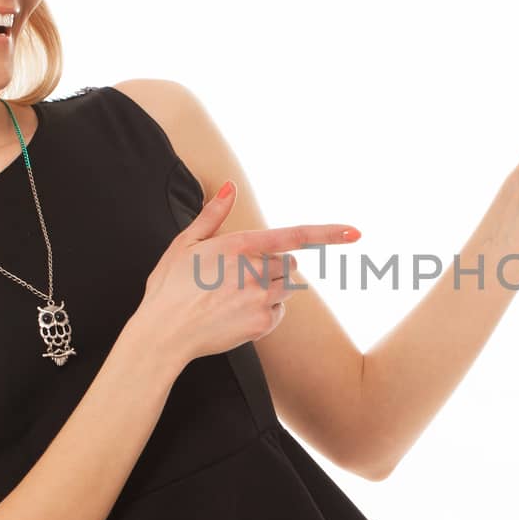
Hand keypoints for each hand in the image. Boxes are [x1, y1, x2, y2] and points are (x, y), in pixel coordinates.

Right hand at [138, 180, 361, 362]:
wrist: (163, 333)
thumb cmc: (169, 287)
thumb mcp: (185, 243)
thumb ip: (213, 215)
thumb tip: (231, 186)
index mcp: (240, 246)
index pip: (293, 236)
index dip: (328, 234)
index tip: (355, 233)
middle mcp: (255, 270)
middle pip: (289, 266)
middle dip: (273, 269)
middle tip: (240, 279)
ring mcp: (260, 298)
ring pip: (286, 289)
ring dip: (271, 291)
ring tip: (234, 298)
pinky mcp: (261, 324)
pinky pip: (277, 313)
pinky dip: (264, 314)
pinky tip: (235, 316)